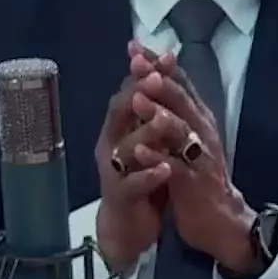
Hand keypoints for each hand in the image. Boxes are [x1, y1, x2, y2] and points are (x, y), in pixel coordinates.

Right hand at [93, 73, 189, 274]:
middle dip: (138, 94)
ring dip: (145, 133)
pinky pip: (132, 185)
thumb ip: (152, 109)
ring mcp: (113, 170)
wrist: (127, 225)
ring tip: (165, 121)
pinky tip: (165, 169)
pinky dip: (148, 176)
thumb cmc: (139, 174)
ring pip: (126, 148)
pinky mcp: (120, 197)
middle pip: (120, 113)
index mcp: (119, 126)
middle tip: (156, 77)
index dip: (145, 72)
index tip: (166, 54)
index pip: (130, 91)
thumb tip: (162, 69)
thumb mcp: (148, 139)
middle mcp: (111, 143)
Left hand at [129, 47, 258, 273]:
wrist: (222, 219)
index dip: (157, 64)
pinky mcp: (193, 184)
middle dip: (159, 81)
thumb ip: (176, 108)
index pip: (179, 83)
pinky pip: (175, 168)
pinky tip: (138, 150)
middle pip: (182, 100)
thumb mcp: (189, 136)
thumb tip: (156, 74)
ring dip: (159, 114)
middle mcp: (202, 131)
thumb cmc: (199, 173)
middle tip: (138, 64)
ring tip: (138, 100)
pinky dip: (156, 158)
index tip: (134, 47)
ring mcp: (200, 157)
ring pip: (181, 131)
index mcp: (199, 117)